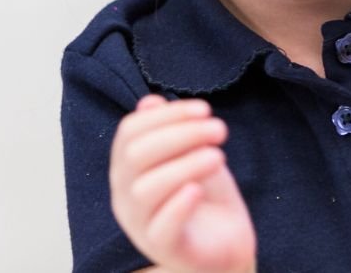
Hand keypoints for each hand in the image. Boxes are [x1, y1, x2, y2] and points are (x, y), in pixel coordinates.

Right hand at [110, 96, 255, 272]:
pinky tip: (198, 190)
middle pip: (135, 155)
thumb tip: (149, 102)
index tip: (205, 109)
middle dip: (181, 134)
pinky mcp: (163, 248)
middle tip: (220, 129)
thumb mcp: (191, 153)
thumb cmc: (204, 195)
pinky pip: (160, 228)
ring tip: (218, 156)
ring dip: (185, 164)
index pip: (130, 132)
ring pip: (145, 189)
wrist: (225, 242)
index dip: (167, 115)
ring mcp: (140, 225)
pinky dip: (178, 205)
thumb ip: (171, 130)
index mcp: (127, 168)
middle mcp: (125, 195)